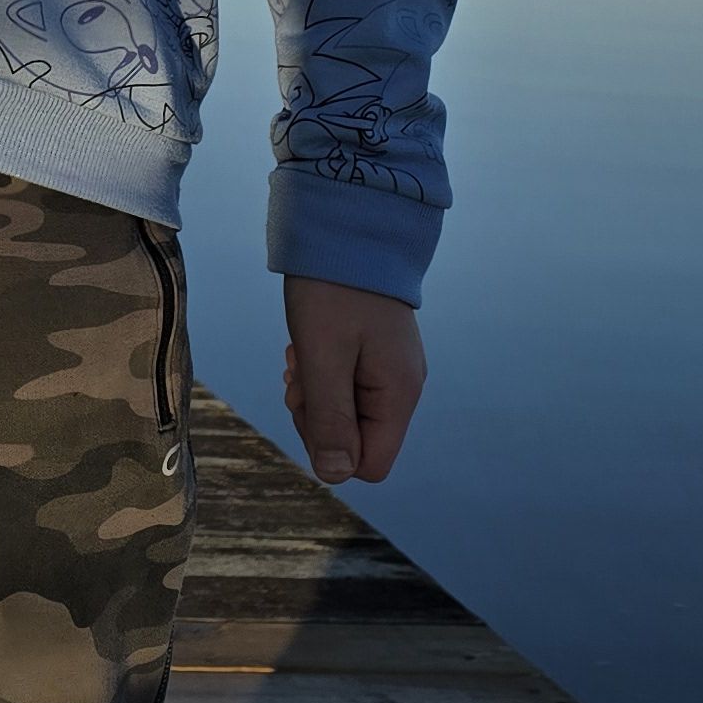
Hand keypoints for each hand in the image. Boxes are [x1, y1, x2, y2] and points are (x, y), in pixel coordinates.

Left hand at [282, 276, 426, 485]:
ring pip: (347, 413)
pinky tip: (309, 346)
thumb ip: (330, 418)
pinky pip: (347, 386)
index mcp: (399, 394)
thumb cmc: (333, 290)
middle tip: (299, 373)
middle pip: (356, 441)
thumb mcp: (323, 357)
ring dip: (316, 393)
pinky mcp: (375, 353)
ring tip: (302, 353)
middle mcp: (403, 388)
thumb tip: (336, 473)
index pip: (370, 464)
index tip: (309, 401)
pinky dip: (322, 373)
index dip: (331, 447)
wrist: (347, 228)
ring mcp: (390, 370)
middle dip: (318, 416)